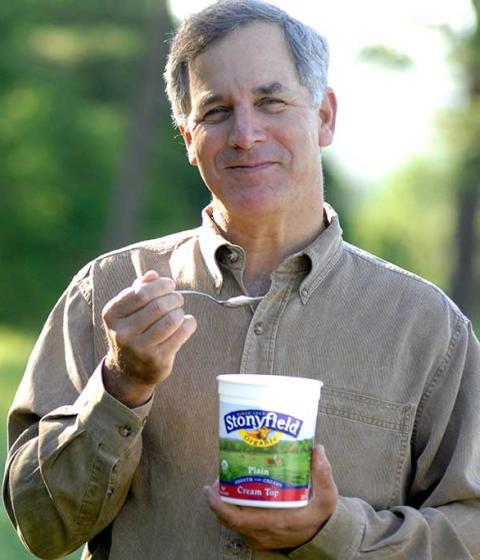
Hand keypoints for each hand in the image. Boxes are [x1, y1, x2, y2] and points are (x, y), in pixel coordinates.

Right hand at [101, 270, 196, 405]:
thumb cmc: (132, 331)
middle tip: (177, 298)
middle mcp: (122, 333)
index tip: (169, 285)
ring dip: (180, 311)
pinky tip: (186, 323)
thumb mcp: (128, 311)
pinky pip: (181, 334)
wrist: (128, 371)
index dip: (160, 285)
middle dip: (173, 297)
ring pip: (171, 320)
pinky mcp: (157, 359)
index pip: (140, 292)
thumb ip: (139, 289)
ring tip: (179, 312)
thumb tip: (153, 275)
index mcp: (112, 315)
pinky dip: (188, 324)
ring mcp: (139, 348)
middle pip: (157, 306)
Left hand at [205, 445, 336, 550]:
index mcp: (273, 521)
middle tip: (217, 478)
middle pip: (228, 518)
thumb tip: (318, 449)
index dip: (219, 504)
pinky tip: (235, 493)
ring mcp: (259, 536)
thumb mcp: (327, 497)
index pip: (236, 518)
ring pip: (232, 522)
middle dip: (218, 498)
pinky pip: (239, 524)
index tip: (210, 488)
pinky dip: (232, 510)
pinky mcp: (260, 536)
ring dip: (224, 504)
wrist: (322, 537)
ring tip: (223, 482)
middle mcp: (262, 531)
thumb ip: (323, 474)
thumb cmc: (320, 516)